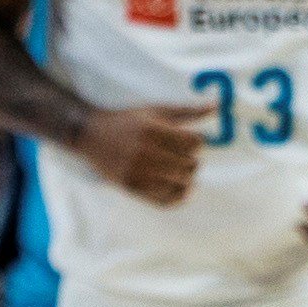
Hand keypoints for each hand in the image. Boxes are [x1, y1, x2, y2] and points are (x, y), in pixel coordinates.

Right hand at [73, 101, 214, 206]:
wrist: (90, 135)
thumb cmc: (126, 120)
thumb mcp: (155, 110)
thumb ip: (187, 111)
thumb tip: (217, 107)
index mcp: (152, 129)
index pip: (193, 142)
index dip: (197, 142)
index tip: (189, 142)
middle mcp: (144, 151)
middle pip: (190, 164)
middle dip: (193, 161)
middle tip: (184, 158)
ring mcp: (137, 171)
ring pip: (181, 183)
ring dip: (187, 179)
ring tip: (182, 173)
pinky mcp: (131, 187)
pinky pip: (164, 199)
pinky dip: (178, 197)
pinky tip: (180, 190)